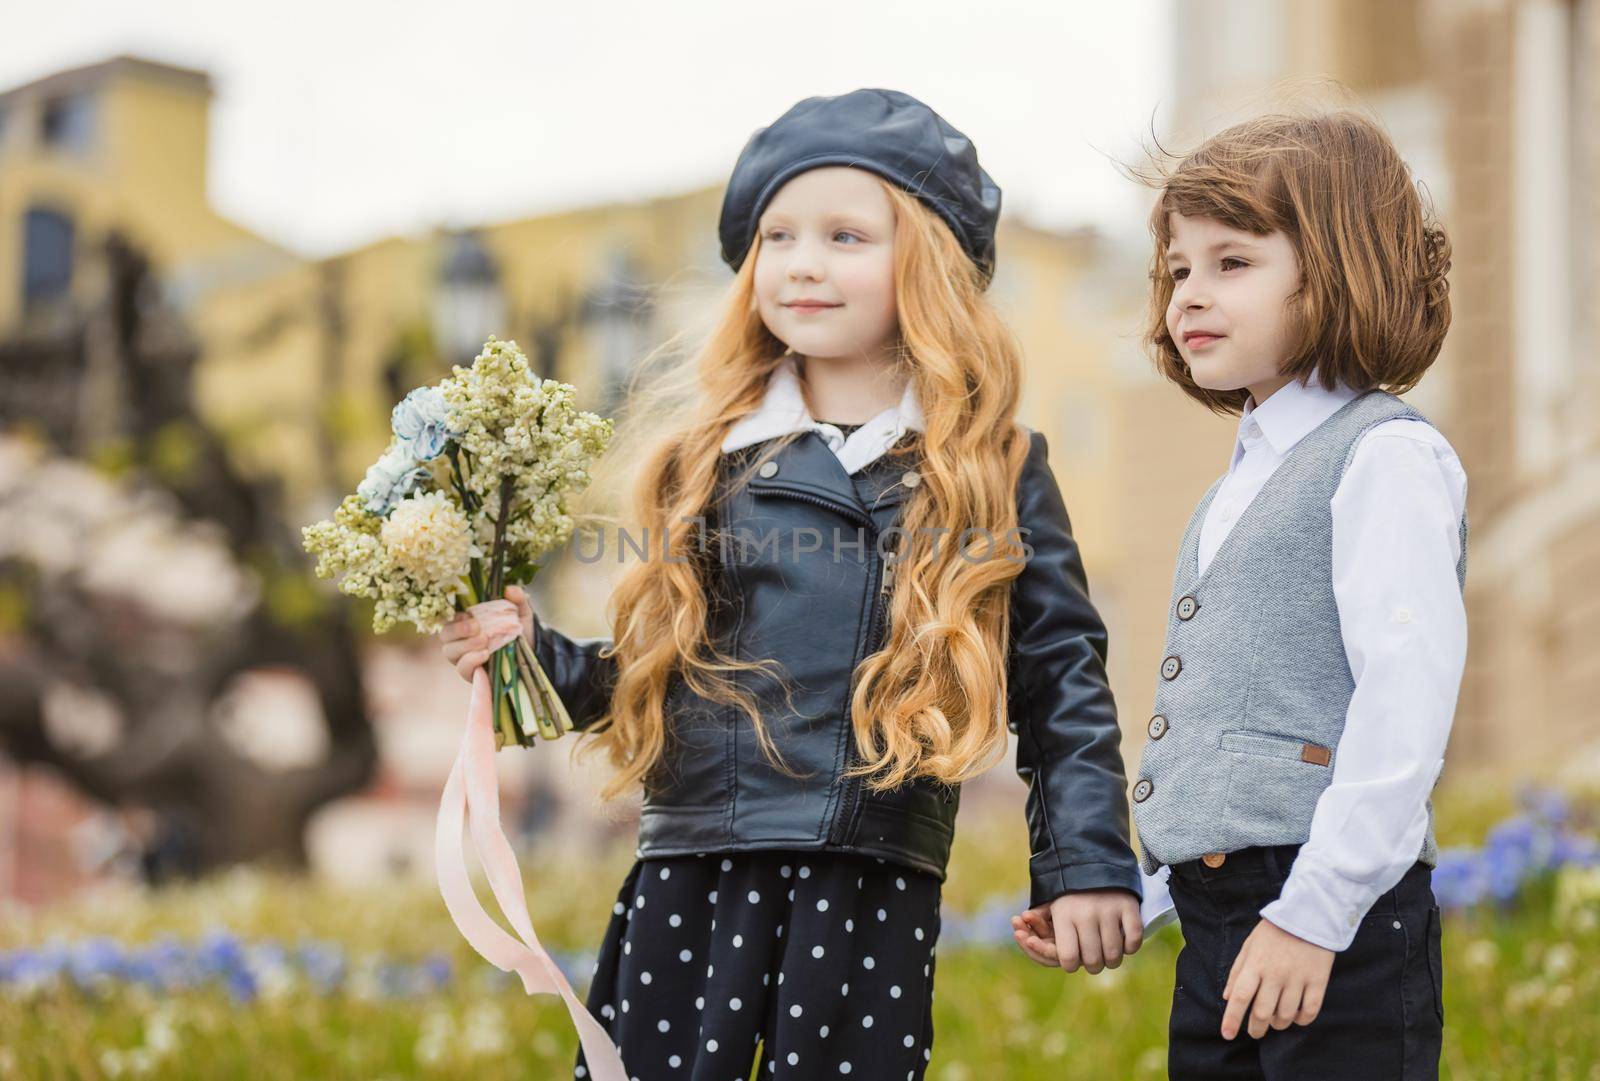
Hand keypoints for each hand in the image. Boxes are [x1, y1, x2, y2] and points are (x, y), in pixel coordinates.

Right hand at [436, 586, 536, 683]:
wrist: (533, 653)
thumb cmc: (521, 632)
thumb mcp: (522, 613)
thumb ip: (517, 599)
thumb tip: (509, 590)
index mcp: (468, 624)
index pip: (449, 620)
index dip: (455, 618)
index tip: (469, 615)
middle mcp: (463, 641)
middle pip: (444, 636)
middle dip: (457, 630)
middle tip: (476, 627)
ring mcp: (466, 659)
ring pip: (450, 653)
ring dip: (465, 645)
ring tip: (484, 640)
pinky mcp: (473, 675)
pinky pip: (463, 669)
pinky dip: (471, 661)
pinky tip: (485, 654)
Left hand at [1009, 888, 1142, 973]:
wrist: (1094, 858)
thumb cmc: (1070, 891)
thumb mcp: (1052, 905)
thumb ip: (1044, 929)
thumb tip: (1030, 944)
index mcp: (1064, 915)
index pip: (1067, 958)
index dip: (1071, 965)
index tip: (1073, 961)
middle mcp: (1086, 914)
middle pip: (1093, 961)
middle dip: (1093, 966)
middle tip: (1093, 960)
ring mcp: (1109, 910)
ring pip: (1114, 955)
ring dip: (1112, 960)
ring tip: (1108, 955)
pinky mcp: (1128, 906)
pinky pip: (1134, 940)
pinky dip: (1130, 947)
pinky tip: (1123, 943)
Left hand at [1221, 918, 1334, 1038]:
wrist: (1309, 915)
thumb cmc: (1274, 931)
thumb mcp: (1249, 945)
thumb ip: (1237, 971)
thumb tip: (1227, 997)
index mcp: (1255, 964)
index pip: (1240, 997)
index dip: (1232, 1019)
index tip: (1227, 1035)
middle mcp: (1275, 974)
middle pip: (1262, 1012)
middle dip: (1256, 1028)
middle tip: (1255, 1032)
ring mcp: (1298, 978)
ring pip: (1285, 1016)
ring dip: (1278, 1024)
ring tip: (1275, 1021)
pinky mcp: (1318, 981)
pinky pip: (1309, 1011)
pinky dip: (1301, 1020)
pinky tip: (1296, 1018)